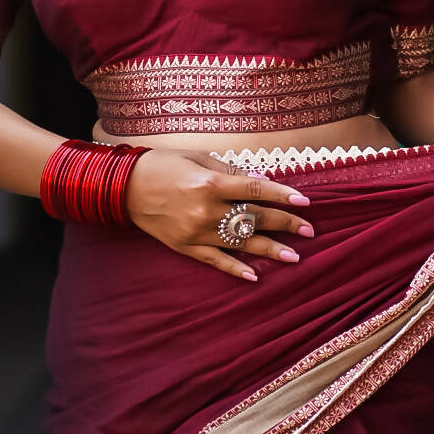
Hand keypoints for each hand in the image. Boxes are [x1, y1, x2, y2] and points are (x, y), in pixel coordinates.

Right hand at [124, 148, 313, 283]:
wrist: (124, 187)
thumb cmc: (163, 164)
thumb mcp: (198, 157)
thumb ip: (231, 171)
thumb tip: (260, 183)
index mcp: (211, 182)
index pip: (256, 191)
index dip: (283, 196)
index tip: (305, 202)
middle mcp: (207, 210)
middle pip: (254, 219)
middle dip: (284, 224)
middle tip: (309, 231)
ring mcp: (196, 232)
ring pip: (240, 244)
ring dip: (269, 250)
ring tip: (293, 257)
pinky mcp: (185, 247)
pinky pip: (215, 260)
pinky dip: (235, 269)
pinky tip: (254, 276)